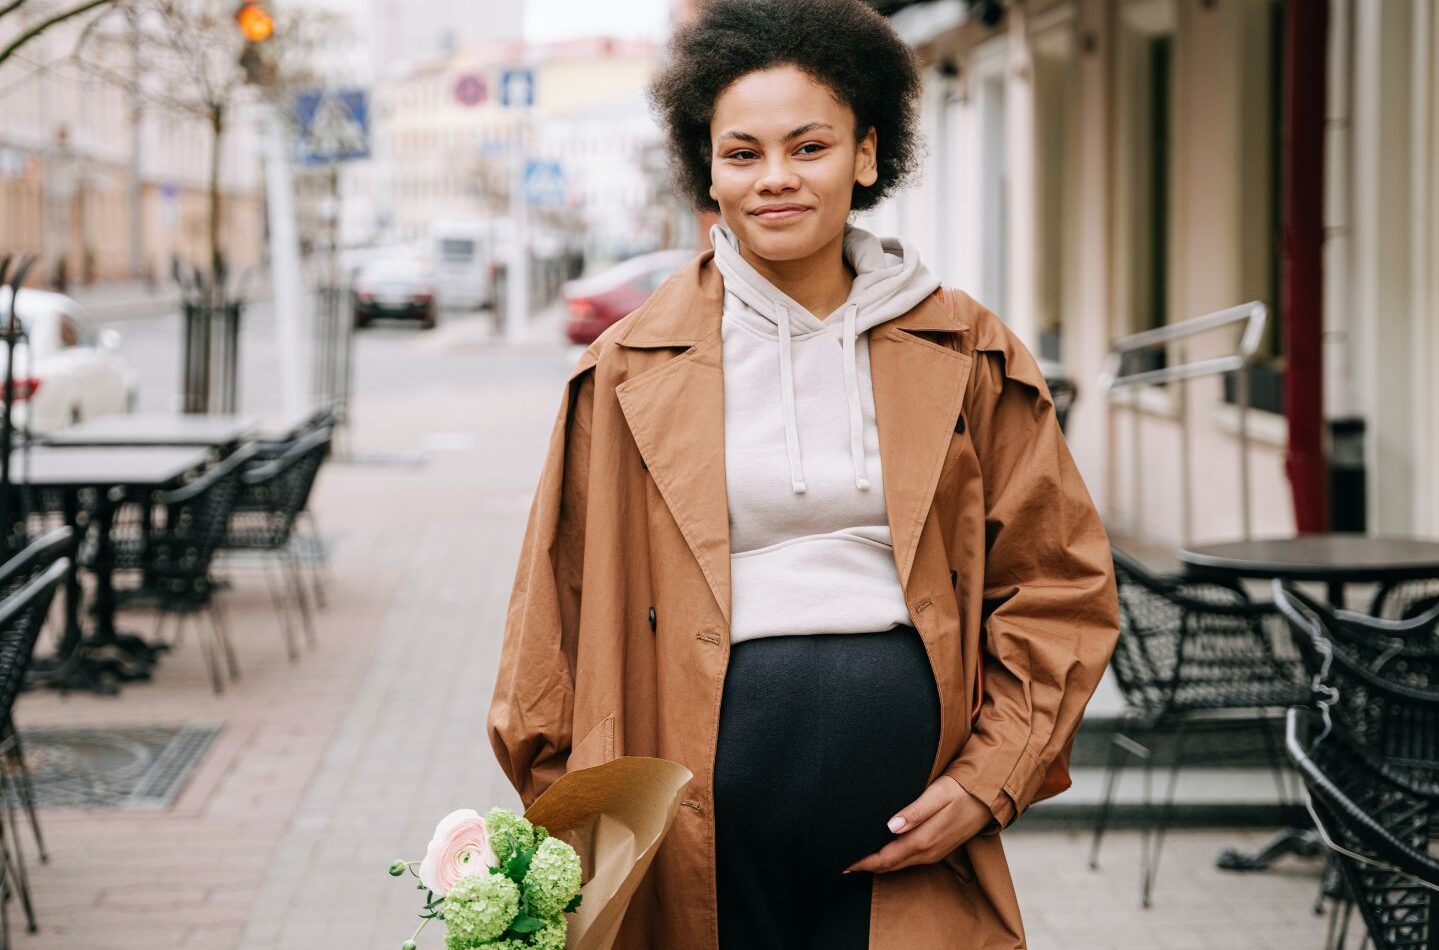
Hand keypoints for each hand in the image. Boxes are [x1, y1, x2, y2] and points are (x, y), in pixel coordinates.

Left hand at [843, 776, 992, 874]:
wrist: (989, 796)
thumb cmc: (960, 789)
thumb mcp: (937, 794)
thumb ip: (914, 812)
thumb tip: (890, 827)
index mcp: (924, 840)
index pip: (886, 858)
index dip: (864, 862)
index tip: (843, 862)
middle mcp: (928, 852)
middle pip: (890, 865)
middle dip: (866, 866)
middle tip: (842, 863)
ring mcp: (934, 852)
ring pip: (899, 864)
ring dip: (878, 864)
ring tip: (857, 859)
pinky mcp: (938, 848)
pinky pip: (909, 860)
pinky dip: (892, 860)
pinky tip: (882, 852)